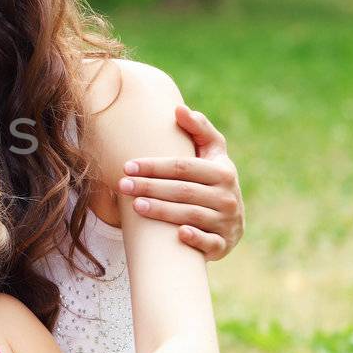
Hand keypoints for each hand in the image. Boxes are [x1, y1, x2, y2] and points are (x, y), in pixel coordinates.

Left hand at [119, 105, 243, 260]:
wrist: (230, 222)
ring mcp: (227, 222)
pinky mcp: (224, 244)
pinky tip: (177, 234)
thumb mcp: (213, 154)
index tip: (128, 165)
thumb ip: (199, 129)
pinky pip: (210, 243)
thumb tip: (178, 108)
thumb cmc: (212, 180)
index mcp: (223, 171)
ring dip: (163, 211)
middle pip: (183, 190)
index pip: (183, 167)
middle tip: (122, 185)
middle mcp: (228, 197)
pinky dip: (196, 238)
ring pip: (192, 215)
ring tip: (135, 205)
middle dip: (150, 187)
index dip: (155, 166)